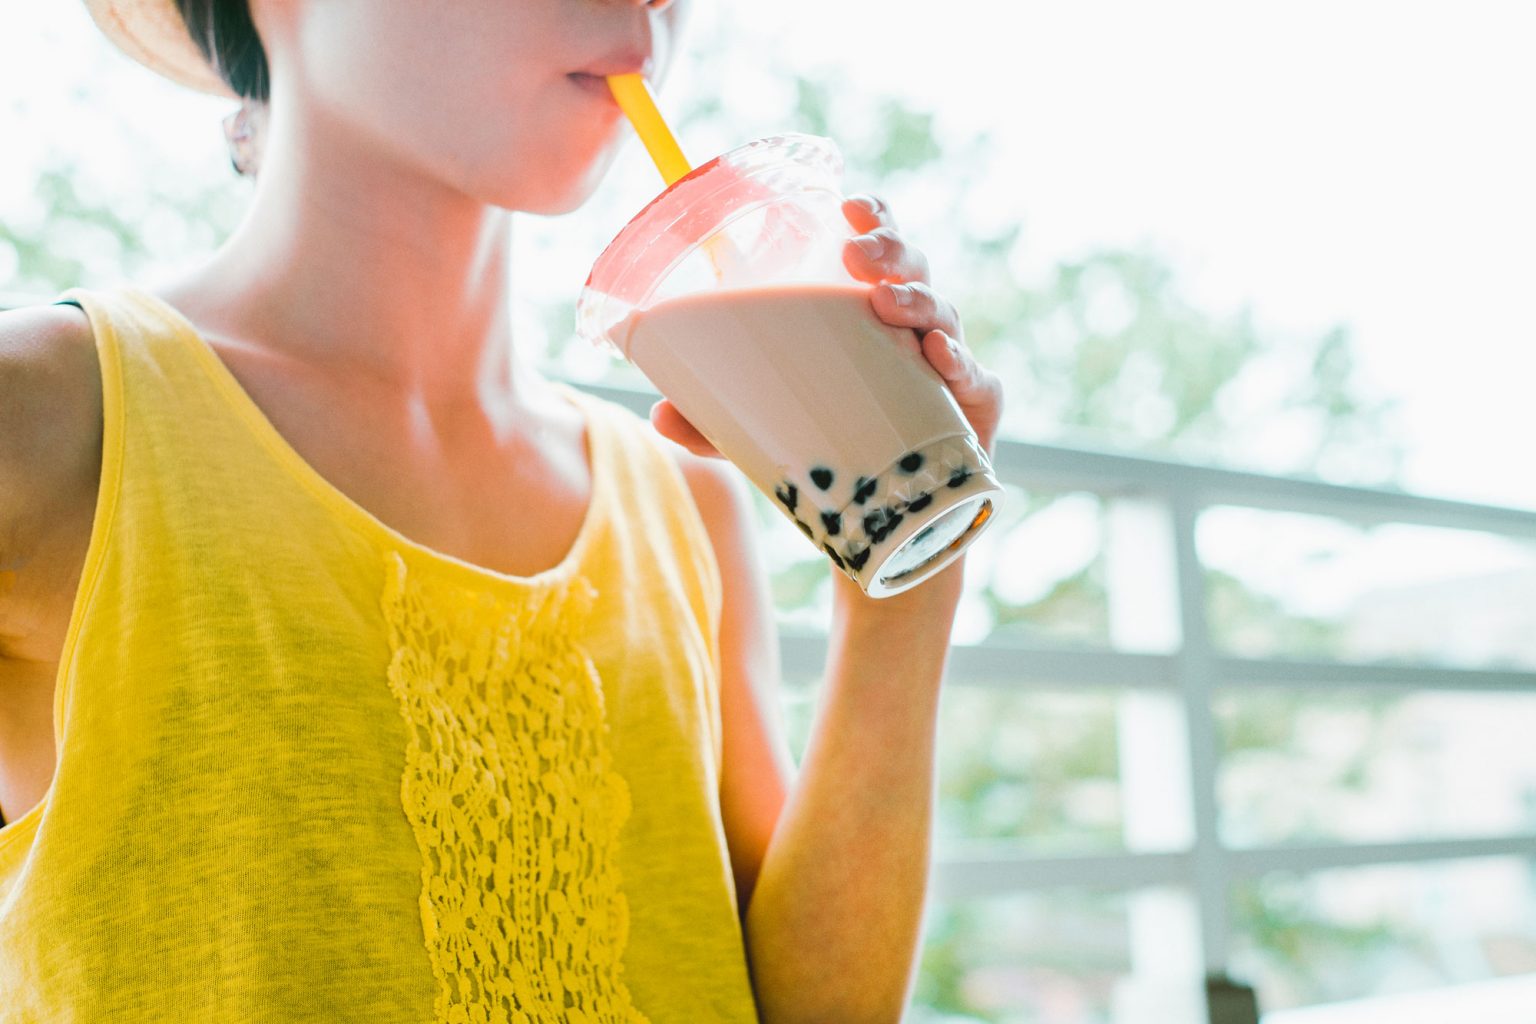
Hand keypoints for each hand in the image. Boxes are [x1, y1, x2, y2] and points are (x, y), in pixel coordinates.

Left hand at [650, 194, 1003, 463]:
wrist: (897, 523)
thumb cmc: (836, 452)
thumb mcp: (766, 434)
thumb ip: (714, 425)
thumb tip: (658, 414)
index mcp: (867, 313)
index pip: (877, 244)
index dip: (871, 216)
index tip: (845, 207)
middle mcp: (914, 328)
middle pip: (913, 267)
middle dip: (890, 249)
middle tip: (857, 256)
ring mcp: (949, 366)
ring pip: (944, 313)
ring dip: (917, 300)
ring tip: (884, 304)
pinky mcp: (973, 410)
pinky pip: (976, 379)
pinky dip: (961, 364)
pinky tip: (939, 357)